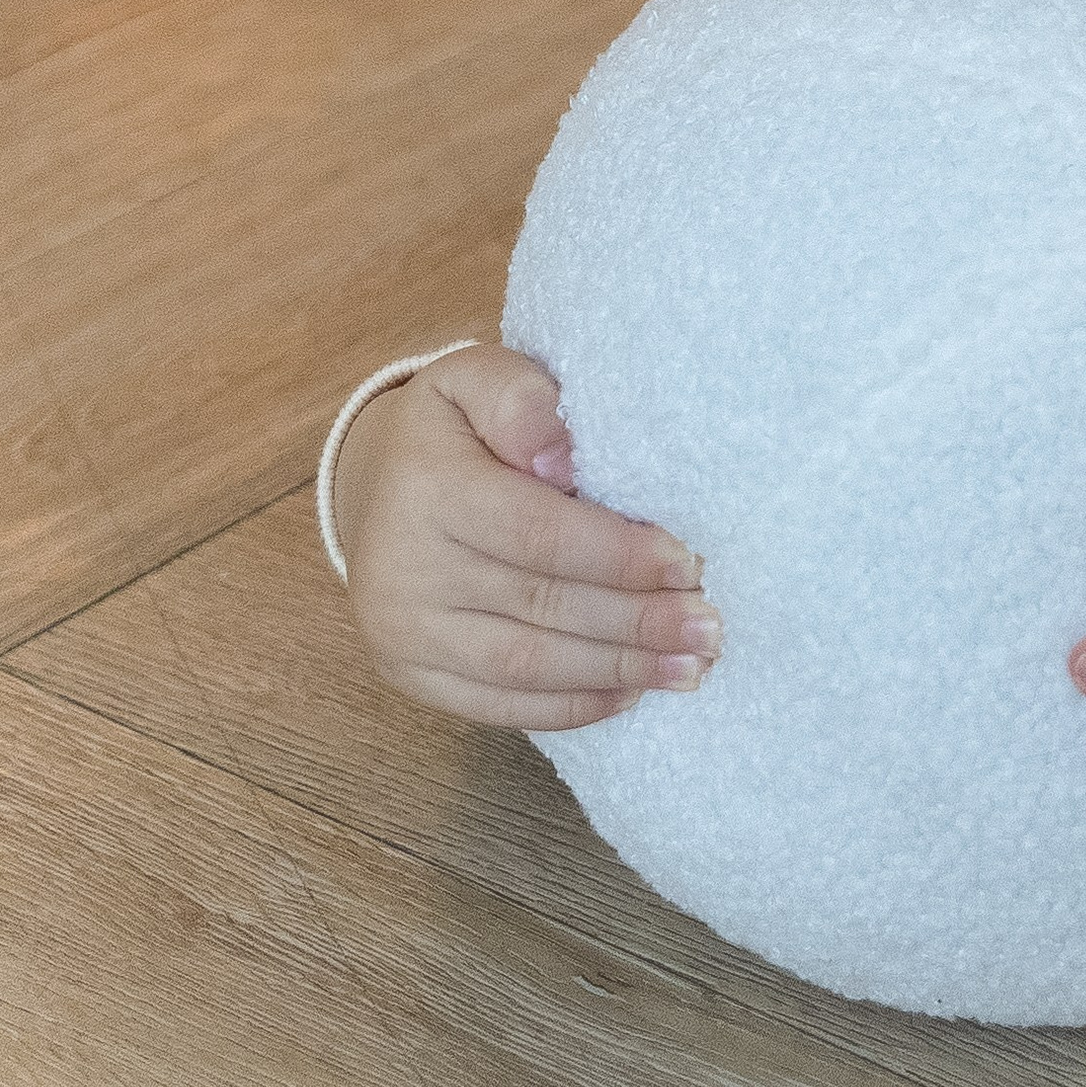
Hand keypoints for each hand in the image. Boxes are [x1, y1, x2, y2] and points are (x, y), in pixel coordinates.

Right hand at [330, 344, 721, 731]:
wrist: (378, 484)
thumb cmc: (452, 428)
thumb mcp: (477, 379)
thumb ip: (522, 400)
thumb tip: (563, 456)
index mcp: (426, 489)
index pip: (538, 534)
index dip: (618, 556)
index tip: (688, 565)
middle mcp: (403, 570)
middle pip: (541, 605)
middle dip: (635, 622)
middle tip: (707, 628)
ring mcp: (401, 632)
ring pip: (524, 665)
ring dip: (616, 671)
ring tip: (687, 669)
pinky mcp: (407, 675)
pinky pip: (496, 705)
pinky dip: (569, 706)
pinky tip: (627, 694)